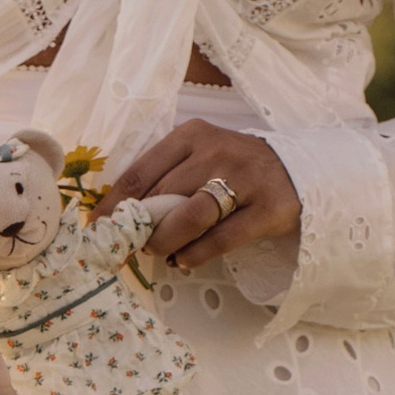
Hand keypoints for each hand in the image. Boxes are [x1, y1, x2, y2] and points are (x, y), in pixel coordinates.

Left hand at [110, 124, 301, 273]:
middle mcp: (217, 152)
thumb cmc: (235, 167)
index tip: (97, 227)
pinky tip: (184, 260)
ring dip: (165, 241)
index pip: (141, 172)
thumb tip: (118, 215)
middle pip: (163, 197)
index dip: (113, 205)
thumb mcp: (200, 156)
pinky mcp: (267, 210)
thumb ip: (165, 176)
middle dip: (141, 227)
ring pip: (190, 217)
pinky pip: (221, 238)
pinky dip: (196, 254)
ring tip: (158, 251)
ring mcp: (245, 180)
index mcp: (192, 135)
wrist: (297, 169)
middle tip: (133, 244)